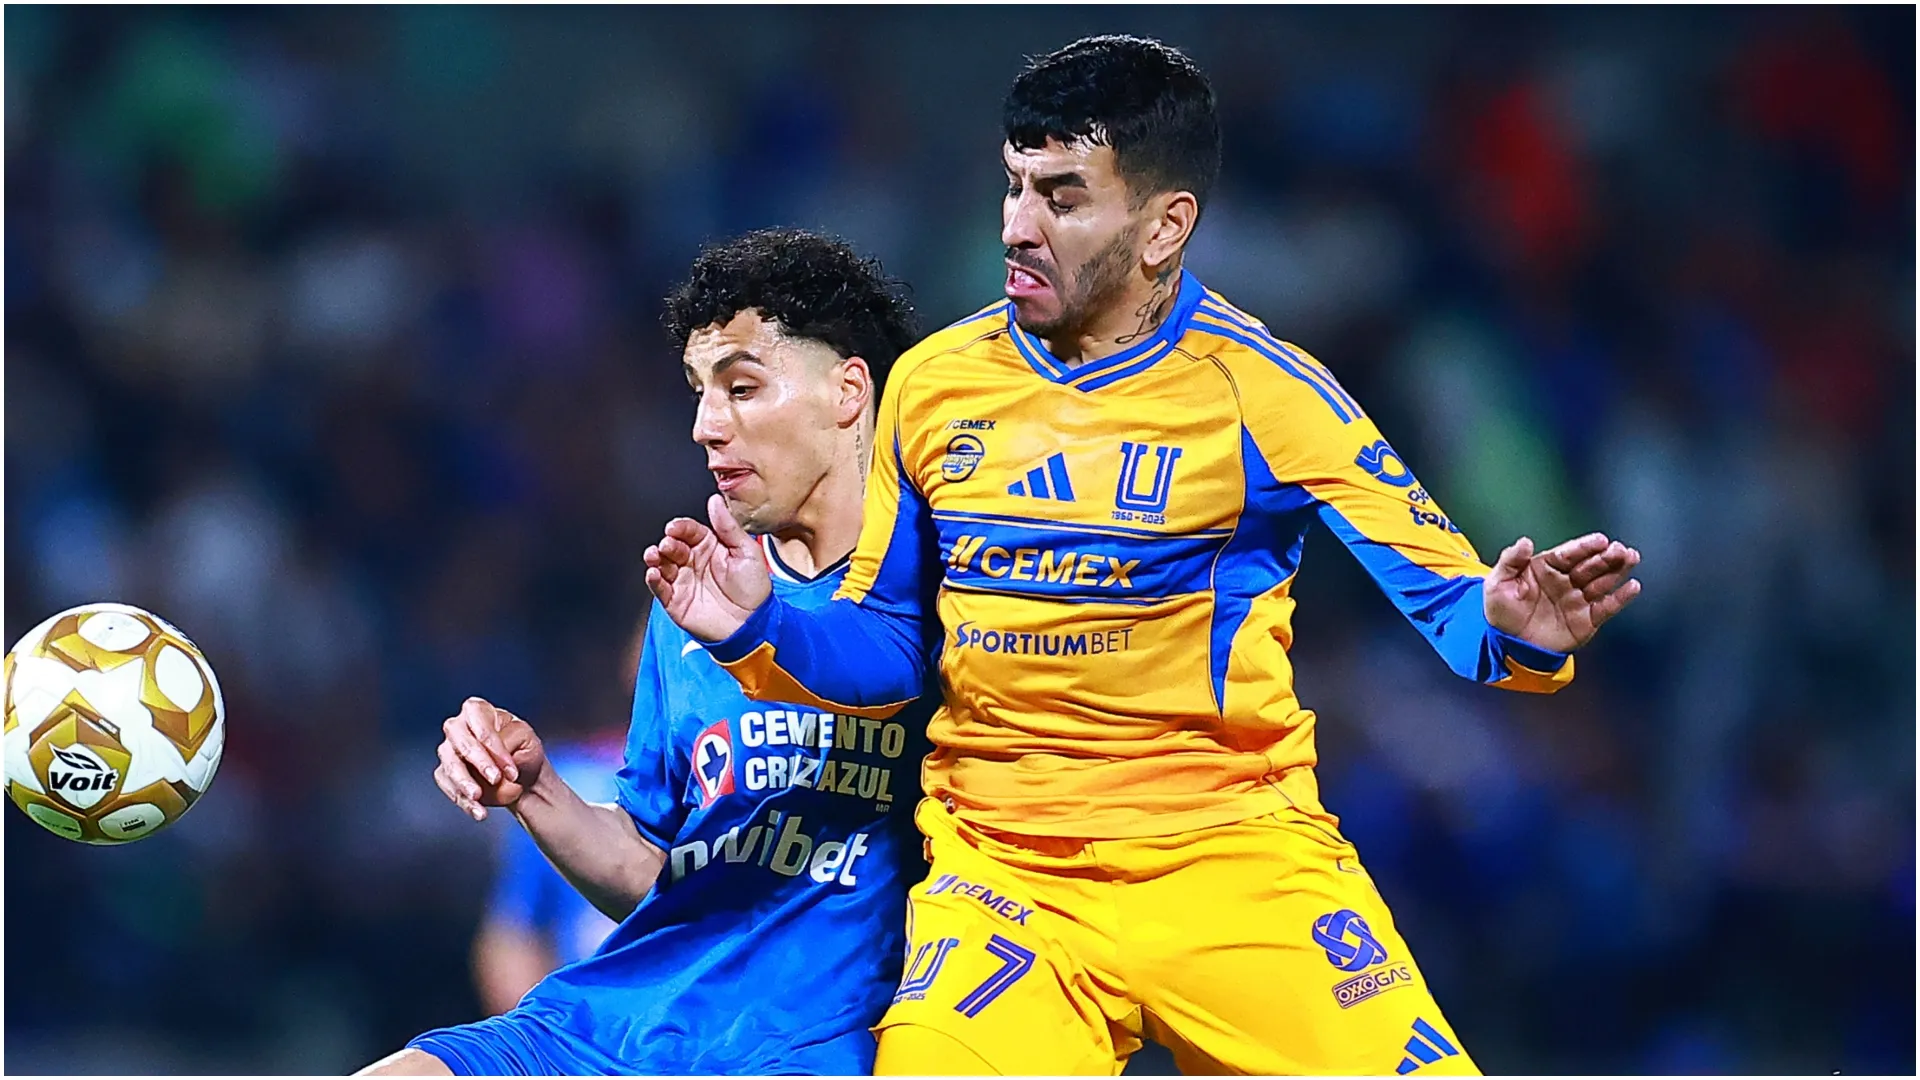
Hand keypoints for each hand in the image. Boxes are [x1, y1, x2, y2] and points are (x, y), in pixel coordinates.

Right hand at [434, 697, 546, 820]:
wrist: (522, 777)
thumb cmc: (523, 750)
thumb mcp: (527, 740)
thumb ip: (511, 743)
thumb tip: (497, 759)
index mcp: (478, 710)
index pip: (480, 724)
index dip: (494, 747)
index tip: (510, 769)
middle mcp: (458, 727)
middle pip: (461, 743)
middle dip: (479, 763)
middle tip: (495, 779)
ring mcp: (448, 750)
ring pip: (450, 766)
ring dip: (465, 783)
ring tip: (479, 798)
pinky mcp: (445, 773)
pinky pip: (448, 787)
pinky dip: (463, 800)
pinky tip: (477, 810)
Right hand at [643, 493, 771, 642]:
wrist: (753, 624)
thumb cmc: (753, 590)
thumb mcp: (747, 552)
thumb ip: (728, 527)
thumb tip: (715, 501)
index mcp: (710, 547)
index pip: (690, 531)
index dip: (681, 528)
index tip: (675, 527)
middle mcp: (693, 561)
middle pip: (673, 546)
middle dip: (668, 543)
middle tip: (668, 544)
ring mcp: (683, 580)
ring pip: (662, 564)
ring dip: (655, 558)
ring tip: (655, 555)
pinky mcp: (675, 600)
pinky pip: (660, 588)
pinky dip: (653, 580)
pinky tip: (653, 573)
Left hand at [1484, 533, 1641, 652]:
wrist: (1508, 644)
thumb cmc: (1502, 611)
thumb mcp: (1498, 584)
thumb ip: (1511, 561)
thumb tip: (1525, 541)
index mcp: (1547, 567)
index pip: (1569, 554)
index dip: (1584, 547)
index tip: (1600, 540)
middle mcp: (1567, 580)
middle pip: (1590, 565)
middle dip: (1607, 556)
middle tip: (1621, 549)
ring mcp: (1578, 599)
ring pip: (1602, 581)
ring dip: (1618, 570)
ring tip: (1631, 558)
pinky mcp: (1587, 619)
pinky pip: (1606, 607)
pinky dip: (1621, 598)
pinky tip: (1633, 587)